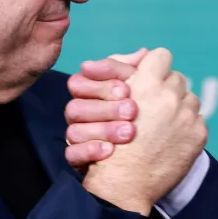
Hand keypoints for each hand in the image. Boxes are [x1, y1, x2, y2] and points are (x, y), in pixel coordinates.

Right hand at [64, 49, 146, 171]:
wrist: (144, 165)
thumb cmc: (145, 120)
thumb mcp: (145, 91)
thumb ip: (140, 71)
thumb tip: (145, 53)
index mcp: (90, 94)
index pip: (81, 80)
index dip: (102, 81)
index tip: (127, 88)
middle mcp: (80, 113)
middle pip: (76, 105)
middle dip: (107, 107)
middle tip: (133, 111)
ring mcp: (77, 137)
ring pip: (74, 130)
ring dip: (103, 129)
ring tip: (130, 133)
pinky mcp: (78, 159)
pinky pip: (72, 154)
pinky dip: (90, 151)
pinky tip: (109, 151)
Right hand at [81, 48, 206, 214]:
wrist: (123, 184)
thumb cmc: (109, 143)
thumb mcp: (106, 103)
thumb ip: (126, 73)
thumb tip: (146, 52)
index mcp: (145, 85)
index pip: (161, 56)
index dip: (154, 67)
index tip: (150, 78)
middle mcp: (169, 97)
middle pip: (177, 78)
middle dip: (167, 89)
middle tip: (155, 105)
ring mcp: (187, 116)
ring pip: (190, 98)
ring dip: (179, 107)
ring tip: (163, 124)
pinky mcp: (198, 135)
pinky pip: (198, 119)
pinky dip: (187, 126)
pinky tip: (172, 138)